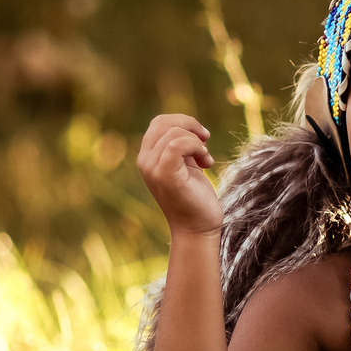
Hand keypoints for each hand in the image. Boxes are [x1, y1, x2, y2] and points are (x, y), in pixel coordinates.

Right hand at [139, 113, 221, 236]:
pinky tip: (206, 162)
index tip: (202, 138)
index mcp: (148, 157)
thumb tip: (191, 126)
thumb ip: (182, 146)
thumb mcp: (187, 165)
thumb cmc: (195, 197)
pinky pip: (176, 144)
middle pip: (163, 122)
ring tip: (206, 160)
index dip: (183, 122)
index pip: (159, 123)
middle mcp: (144, 161)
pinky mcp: (164, 174)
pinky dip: (196, 146)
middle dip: (190, 125)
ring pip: (173, 132)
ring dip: (197, 141)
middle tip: (206, 142)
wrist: (198, 228)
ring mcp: (151, 168)